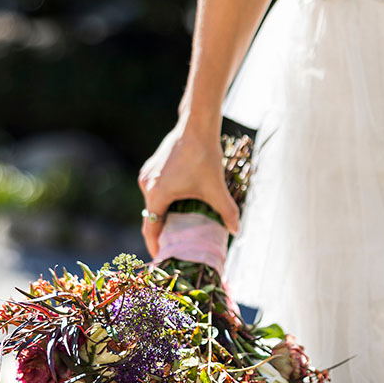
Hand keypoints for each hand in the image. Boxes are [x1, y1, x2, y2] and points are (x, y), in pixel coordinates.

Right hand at [138, 119, 240, 258]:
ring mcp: (148, 174)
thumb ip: (227, 212)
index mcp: (156, 195)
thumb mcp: (216, 189)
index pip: (150, 229)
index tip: (163, 257)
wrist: (196, 125)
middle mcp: (147, 185)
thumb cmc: (204, 157)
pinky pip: (156, 189)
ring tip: (180, 226)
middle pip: (152, 216)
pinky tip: (181, 202)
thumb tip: (237, 231)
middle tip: (176, 245)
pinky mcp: (153, 165)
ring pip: (154, 201)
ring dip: (164, 214)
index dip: (156, 246)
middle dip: (163, 231)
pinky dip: (165, 199)